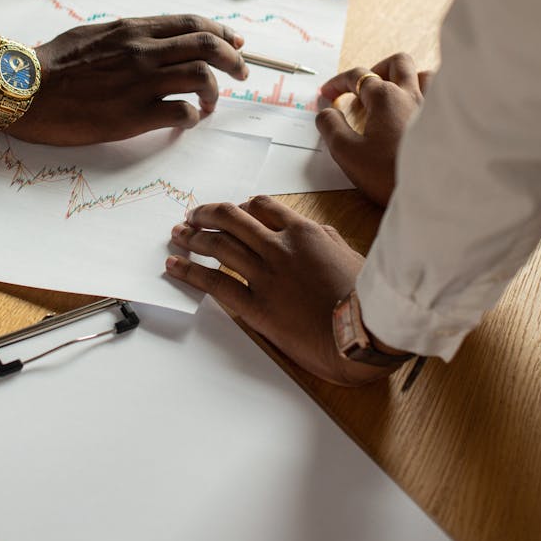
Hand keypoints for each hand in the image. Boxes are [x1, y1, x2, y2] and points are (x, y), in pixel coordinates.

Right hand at [0, 15, 249, 144]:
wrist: (23, 89)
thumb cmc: (52, 63)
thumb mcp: (95, 34)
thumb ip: (129, 35)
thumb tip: (154, 40)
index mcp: (134, 30)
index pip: (193, 24)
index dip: (222, 32)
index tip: (235, 42)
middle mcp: (143, 51)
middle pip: (208, 47)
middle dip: (234, 60)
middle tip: (242, 73)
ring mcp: (141, 83)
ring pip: (202, 78)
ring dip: (215, 93)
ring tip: (210, 104)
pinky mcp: (133, 115)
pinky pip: (182, 112)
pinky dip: (192, 117)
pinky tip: (186, 121)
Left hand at [166, 195, 384, 385]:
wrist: (364, 334)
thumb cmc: (364, 298)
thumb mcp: (349, 254)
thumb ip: (325, 238)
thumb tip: (313, 230)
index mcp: (304, 232)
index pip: (261, 206)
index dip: (239, 207)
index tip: (228, 213)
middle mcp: (279, 247)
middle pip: (231, 218)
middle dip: (206, 214)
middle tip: (191, 216)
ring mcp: (265, 276)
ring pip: (218, 246)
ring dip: (192, 238)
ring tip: (178, 235)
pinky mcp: (256, 306)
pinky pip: (215, 283)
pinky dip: (190, 272)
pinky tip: (175, 267)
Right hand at [316, 54, 433, 206]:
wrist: (434, 195)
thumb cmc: (389, 175)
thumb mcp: (348, 153)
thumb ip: (331, 128)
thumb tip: (324, 112)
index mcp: (385, 97)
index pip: (357, 76)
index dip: (338, 83)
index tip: (328, 93)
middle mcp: (412, 93)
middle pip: (396, 62)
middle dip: (376, 69)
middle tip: (363, 89)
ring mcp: (435, 106)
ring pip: (423, 74)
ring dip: (406, 80)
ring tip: (394, 97)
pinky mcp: (450, 122)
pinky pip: (442, 95)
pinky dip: (428, 95)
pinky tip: (421, 112)